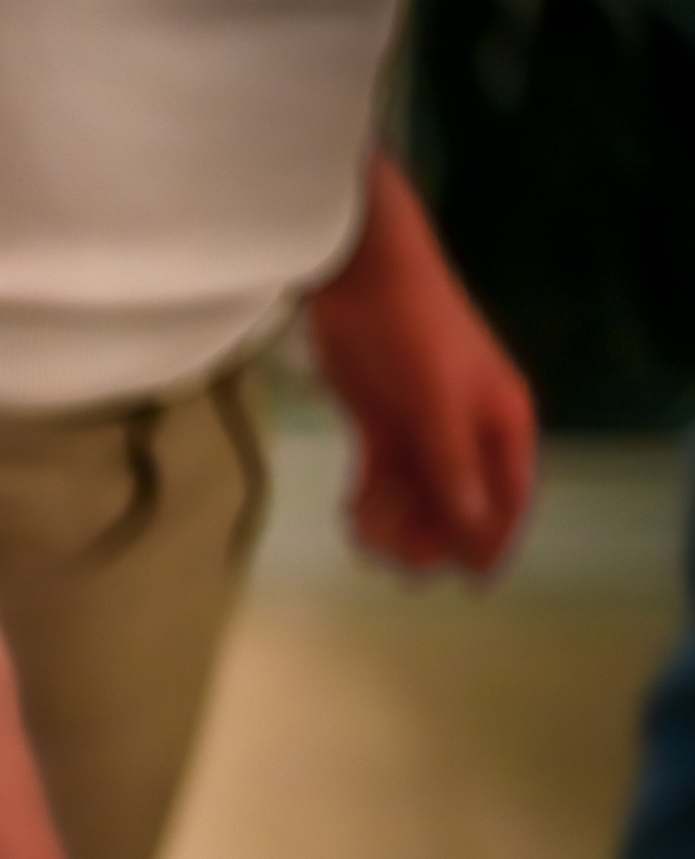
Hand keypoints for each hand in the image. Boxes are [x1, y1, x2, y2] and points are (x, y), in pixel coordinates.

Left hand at [307, 152, 536, 575]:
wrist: (360, 277)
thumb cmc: (415, 330)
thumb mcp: (438, 402)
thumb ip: (452, 466)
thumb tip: (469, 528)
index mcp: (502, 425)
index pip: (509, 498)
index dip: (492, 542)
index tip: (471, 581)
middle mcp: (468, 434)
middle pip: (458, 507)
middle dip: (429, 536)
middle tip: (393, 558)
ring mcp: (423, 432)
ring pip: (416, 499)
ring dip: (393, 524)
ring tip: (362, 529)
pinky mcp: (380, 428)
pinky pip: (381, 481)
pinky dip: (368, 504)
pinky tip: (351, 518)